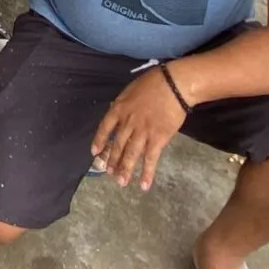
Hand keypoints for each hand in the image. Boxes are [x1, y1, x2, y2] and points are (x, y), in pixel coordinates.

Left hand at [90, 67, 185, 192]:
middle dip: (112, 160)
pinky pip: (150, 159)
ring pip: (130, 154)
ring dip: (125, 170)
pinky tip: (144, 185)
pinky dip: (147, 173)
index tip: (95, 152)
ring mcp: (142, 132)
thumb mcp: (131, 89)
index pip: (105, 127)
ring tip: (121, 182)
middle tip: (108, 173)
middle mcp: (128, 123)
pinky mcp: (157, 139)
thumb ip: (123, 103)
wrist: (173, 85)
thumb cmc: (154, 83)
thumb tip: (115, 109)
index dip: (100, 140)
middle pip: (117, 144)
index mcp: (119, 109)